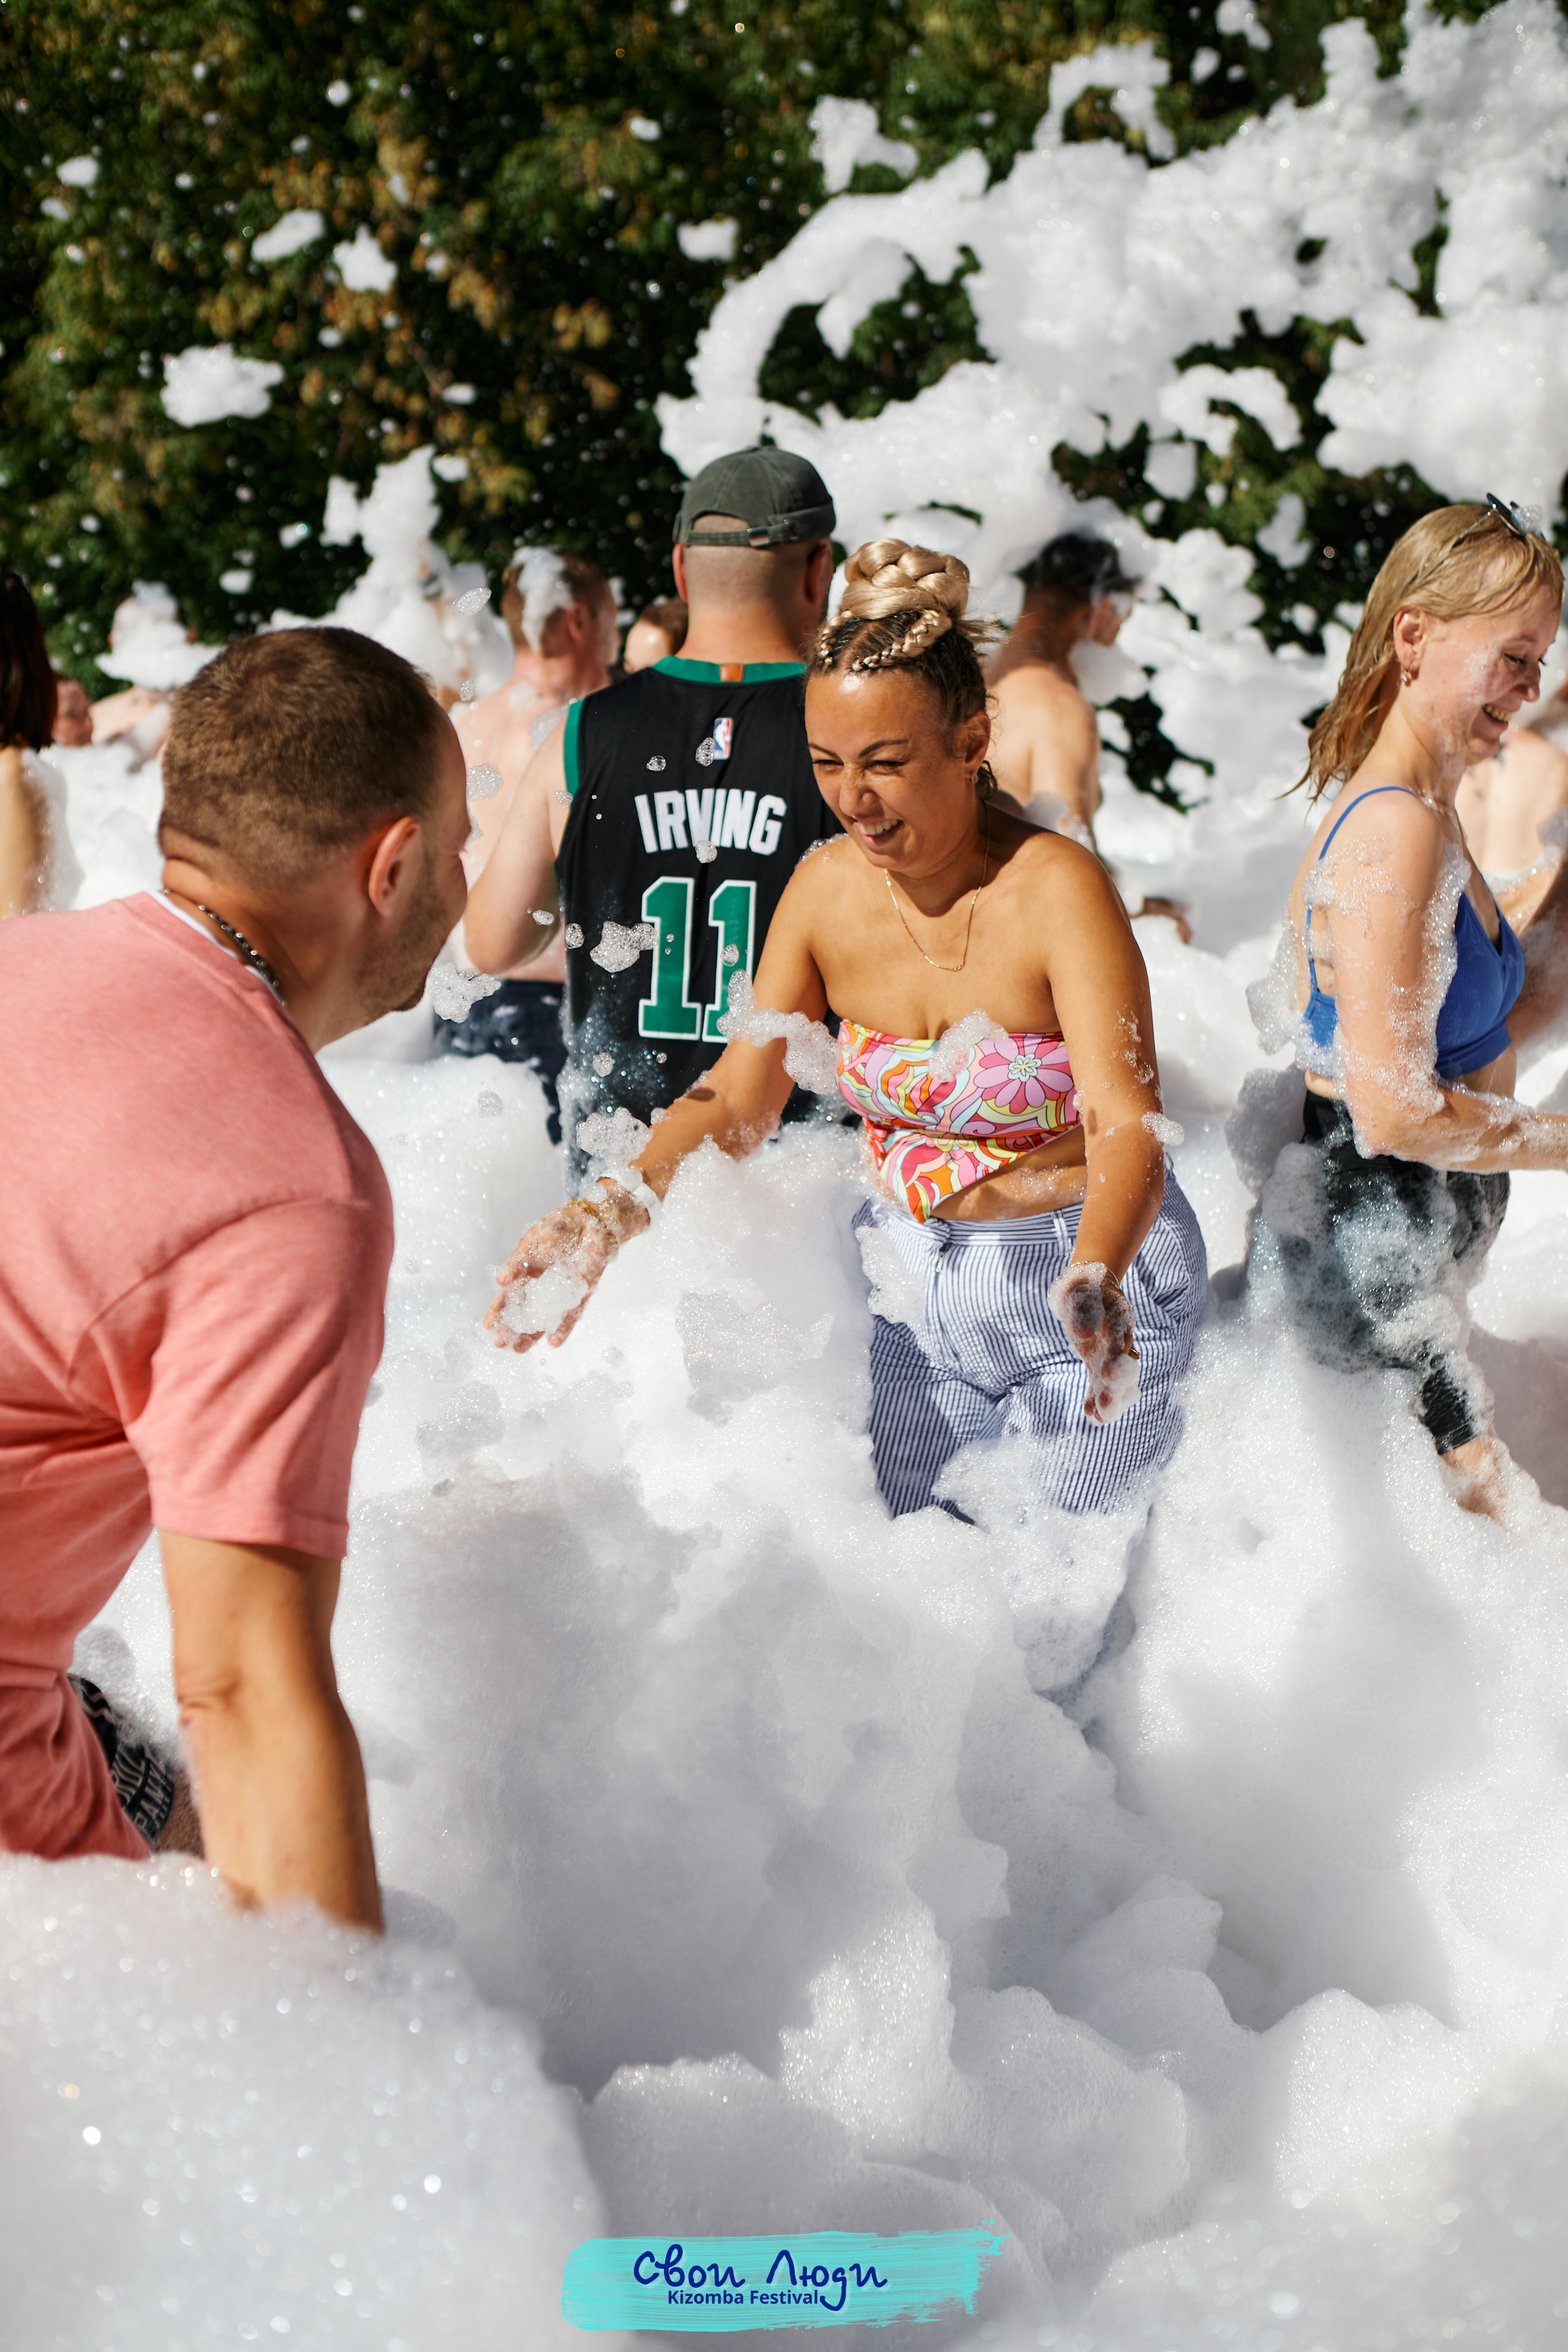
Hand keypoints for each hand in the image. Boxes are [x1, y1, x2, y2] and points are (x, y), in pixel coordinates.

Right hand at [483, 1181, 649, 1353]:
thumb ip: (517, 1262)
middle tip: (500, 1344)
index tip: (488, 1325)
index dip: (499, 1309)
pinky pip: (571, 1315)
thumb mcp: (532, 1241)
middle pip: (525, 1311)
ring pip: (544, 1317)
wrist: (589, 1221)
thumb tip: (500, 1281)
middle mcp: (543, 1286)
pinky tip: (553, 1343)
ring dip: (533, 1334)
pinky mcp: (581, 1294)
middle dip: (512, 1327)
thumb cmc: (557, 1228)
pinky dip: (563, 1328)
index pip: (510, 1295)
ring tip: (519, 1349)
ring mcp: (561, 1291)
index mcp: (527, 1273)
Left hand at [1047, 1261, 1139, 1424]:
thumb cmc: (1084, 1288)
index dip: (1114, 1360)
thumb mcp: (1078, 1292)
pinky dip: (1096, 1398)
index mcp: (1119, 1318)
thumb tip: (1083, 1335)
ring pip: (1116, 1380)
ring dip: (1110, 1400)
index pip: (1119, 1342)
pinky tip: (1091, 1415)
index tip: (1105, 1375)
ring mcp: (1113, 1352)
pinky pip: (1101, 1383)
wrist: (1091, 1287)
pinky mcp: (1101, 1362)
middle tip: (1105, 1407)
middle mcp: (1120, 1338)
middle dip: (1114, 1388)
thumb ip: (1082, 1311)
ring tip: (1100, 1419)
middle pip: (1122, 1367)